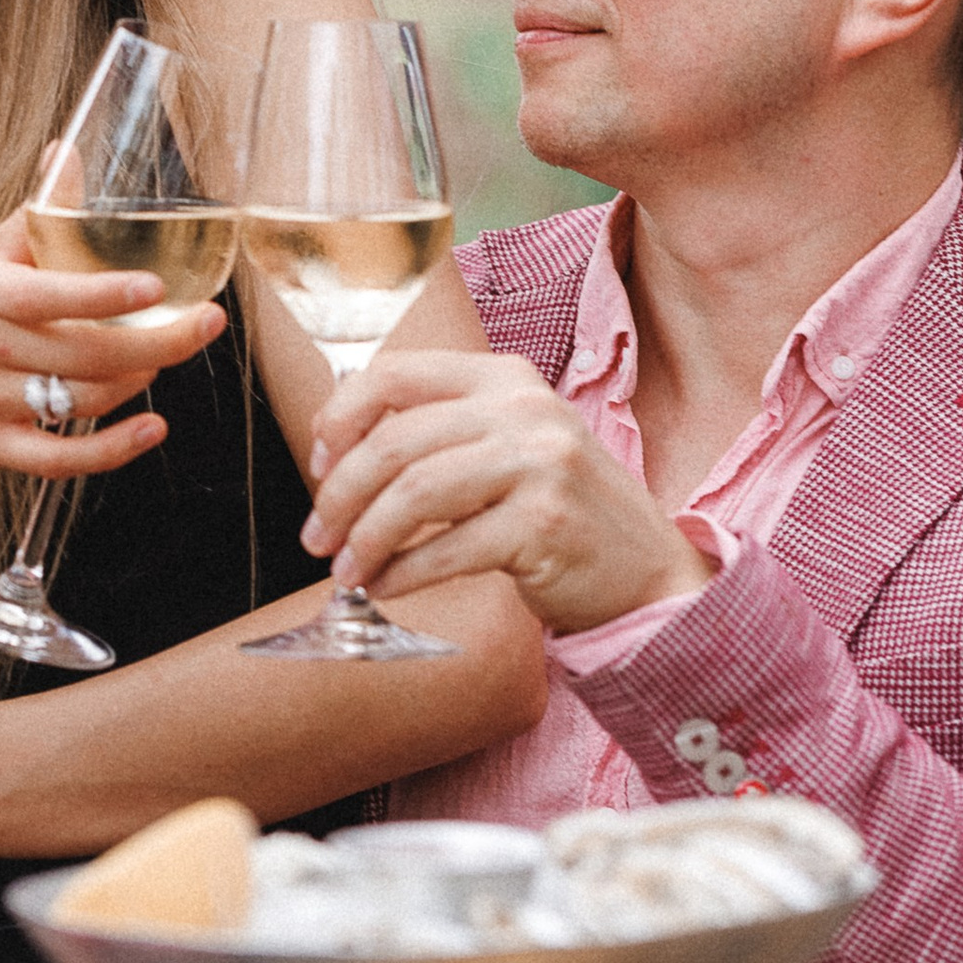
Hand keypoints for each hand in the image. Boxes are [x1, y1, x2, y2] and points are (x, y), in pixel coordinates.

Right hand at [0, 208, 222, 479]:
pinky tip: (150, 431)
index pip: (44, 293)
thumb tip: (67, 153)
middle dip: (157, 342)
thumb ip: (27, 221)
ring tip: (162, 359)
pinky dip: (110, 452)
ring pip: (76, 401)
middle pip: (81, 353)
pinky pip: (56, 460)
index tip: (156, 288)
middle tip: (205, 325)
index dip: (103, 294)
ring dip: (134, 383)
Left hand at [300, 350, 713, 635]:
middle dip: (340, 494)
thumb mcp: (507, 443)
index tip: (317, 465)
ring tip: (348, 571)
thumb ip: (440, 430)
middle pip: (395, 442)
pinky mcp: (545, 525)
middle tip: (317, 537)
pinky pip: (448, 549)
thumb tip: (334, 447)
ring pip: (415, 494)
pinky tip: (387, 587)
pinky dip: (403, 573)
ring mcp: (540, 465)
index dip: (340, 419)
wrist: (645, 568)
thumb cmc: (559, 509)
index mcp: (505, 377)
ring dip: (366, 539)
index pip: (395, 375)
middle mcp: (524, 410)